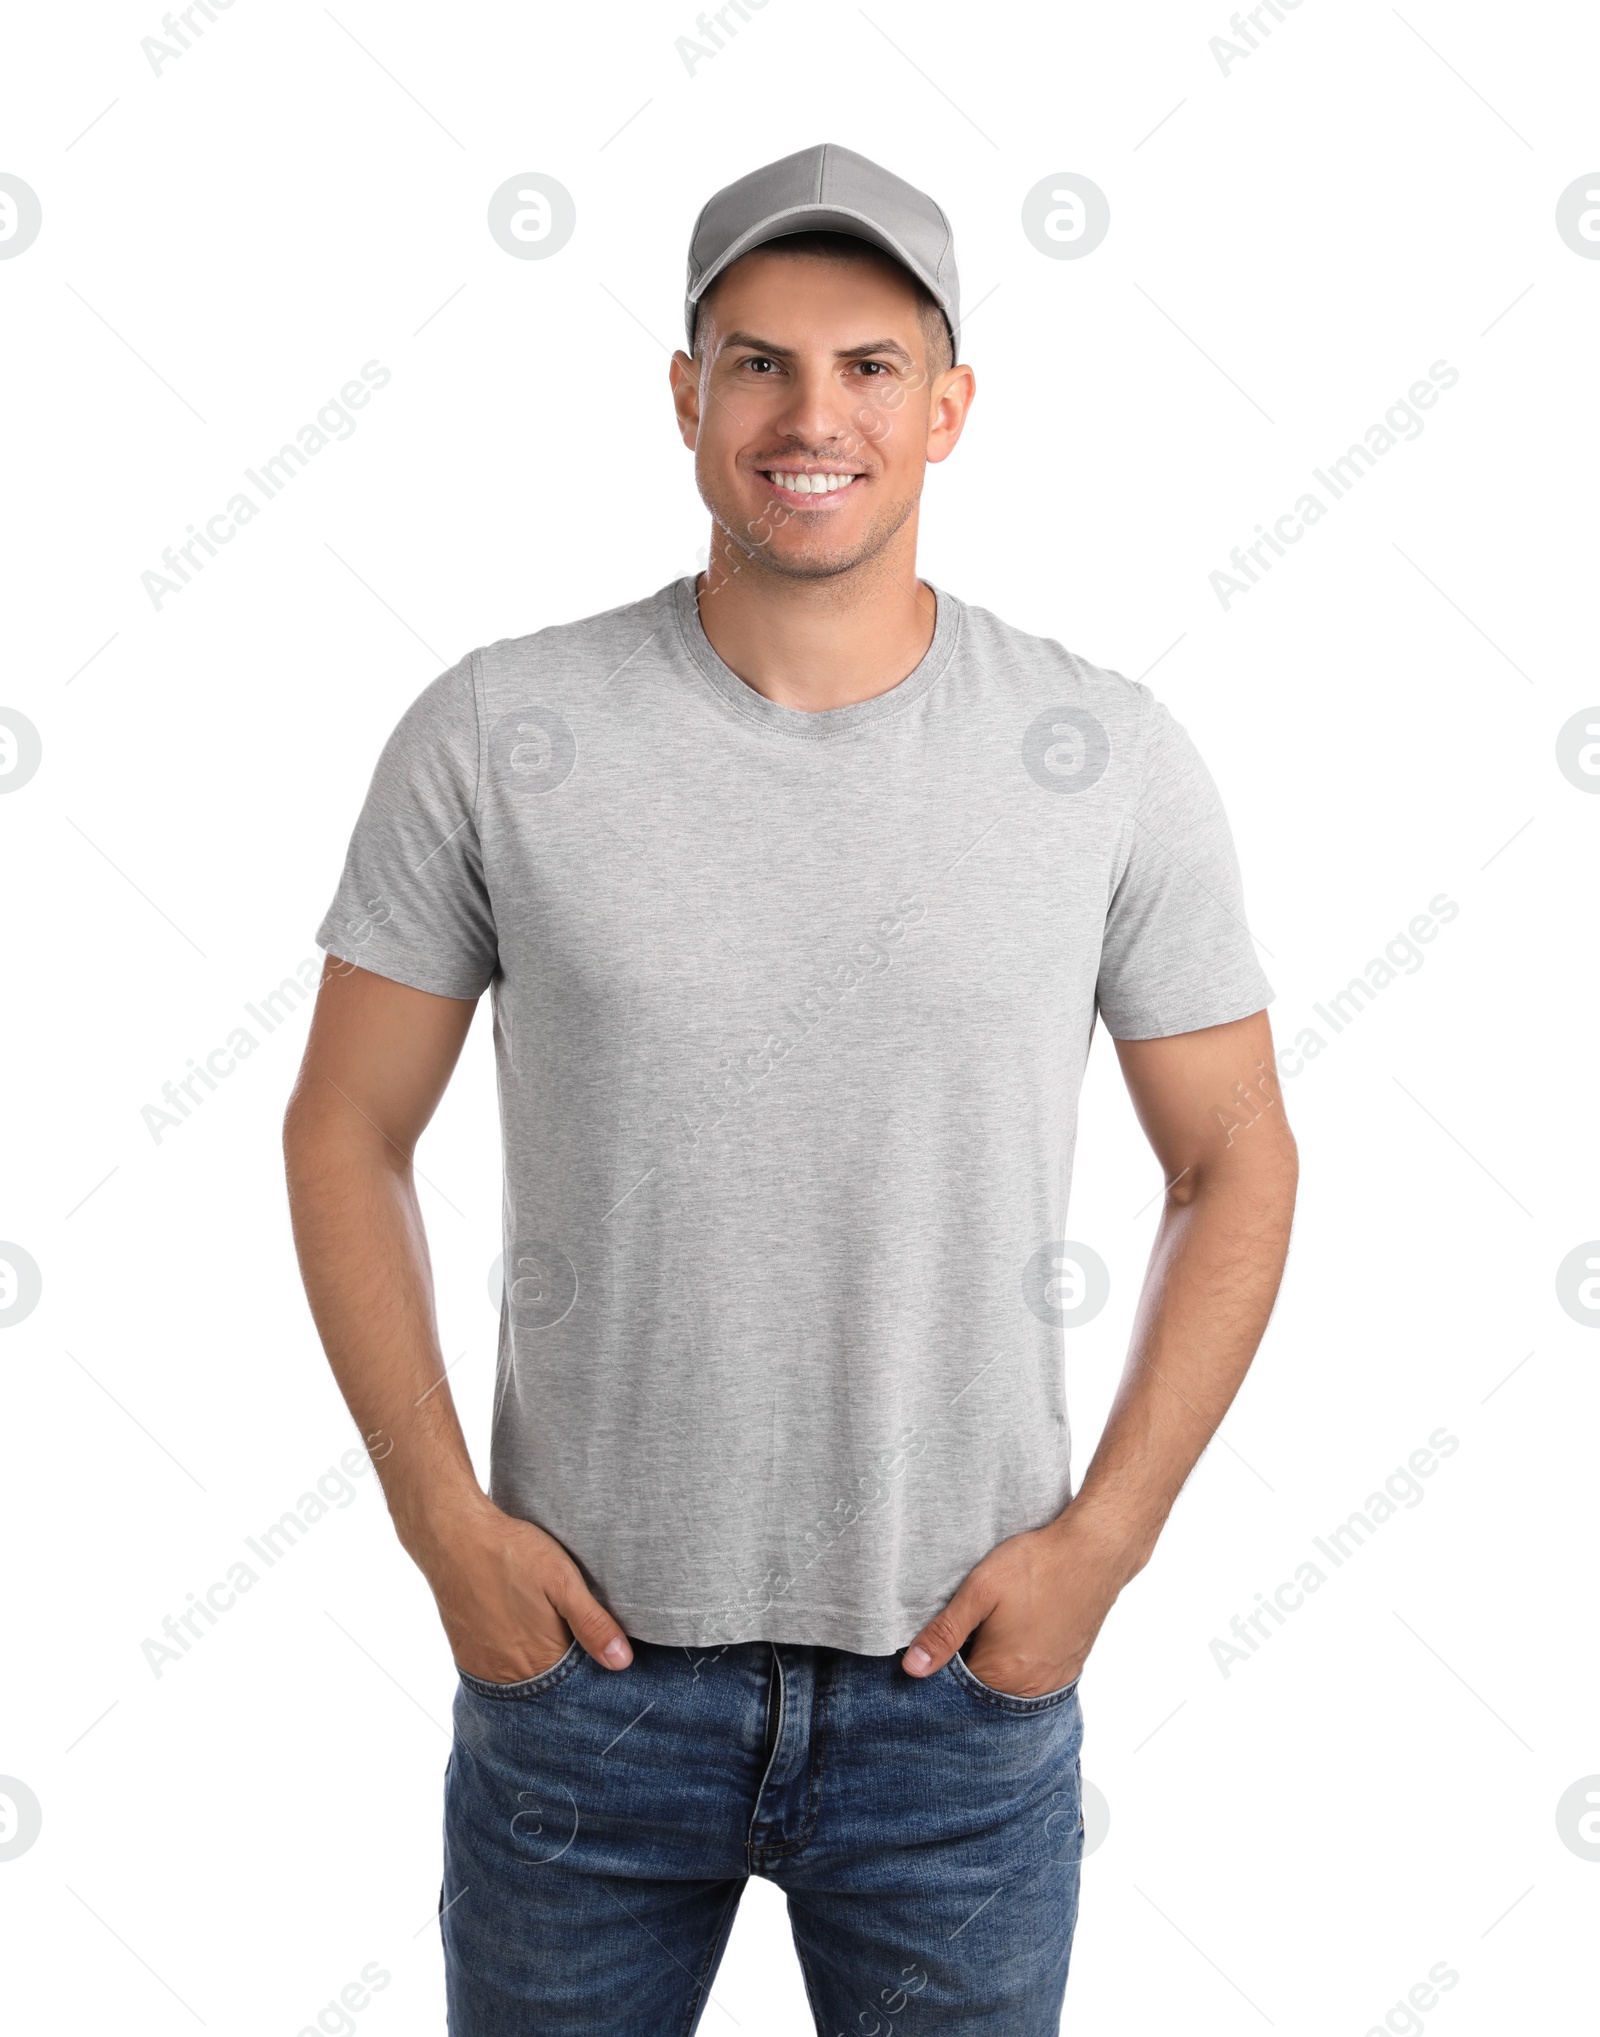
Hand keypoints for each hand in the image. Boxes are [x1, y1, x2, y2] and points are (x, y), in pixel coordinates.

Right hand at [408, 1498, 633, 1681]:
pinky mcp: (466, 1656)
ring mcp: (485, 1668)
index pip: (577, 1684)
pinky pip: (497, 1672)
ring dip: (540, 1666)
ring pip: (523, 1680)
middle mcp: (510, 1674)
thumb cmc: (511, 1554)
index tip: (601, 1650)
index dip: (592, 1666)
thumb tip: (621, 1662)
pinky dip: (513, 1661)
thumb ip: (592, 1623)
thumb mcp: (562, 1580)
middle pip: (550, 1685)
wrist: (453, 1538)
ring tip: (544, 1631)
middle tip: (571, 1633)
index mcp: (540, 1659)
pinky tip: (520, 1634)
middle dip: (567, 1670)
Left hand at [900, 1512, 1136, 1696]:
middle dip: (968, 1668)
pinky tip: (1017, 1635)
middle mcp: (1028, 1688)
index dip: (941, 1667)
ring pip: (1008, 1689)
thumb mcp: (980, 1590)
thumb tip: (912, 1669)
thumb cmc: (1037, 1565)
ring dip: (994, 1668)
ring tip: (993, 1630)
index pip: (953, 1691)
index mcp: (1000, 1673)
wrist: (1094, 1552)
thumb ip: (945, 1632)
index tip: (941, 1641)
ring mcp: (1052, 1682)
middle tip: (970, 1629)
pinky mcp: (1069, 1670)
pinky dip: (1019, 1667)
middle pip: (982, 1694)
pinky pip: (1034, 1682)